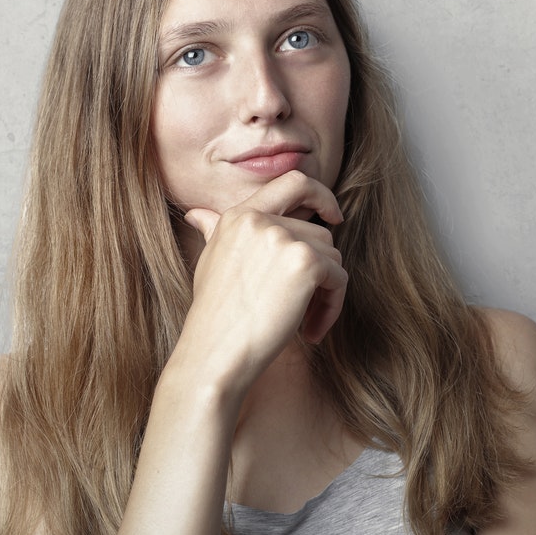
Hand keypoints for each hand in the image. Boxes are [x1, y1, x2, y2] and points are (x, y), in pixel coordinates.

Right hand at [178, 171, 346, 389]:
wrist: (214, 353)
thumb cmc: (213, 317)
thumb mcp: (210, 263)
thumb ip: (214, 231)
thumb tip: (197, 214)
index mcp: (239, 215)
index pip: (292, 181)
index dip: (320, 194)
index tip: (333, 216)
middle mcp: (260, 219)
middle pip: (320, 232)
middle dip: (320, 270)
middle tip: (306, 305)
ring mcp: (284, 238)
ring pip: (332, 257)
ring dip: (326, 293)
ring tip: (303, 322)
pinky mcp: (306, 262)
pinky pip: (339, 279)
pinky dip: (332, 307)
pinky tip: (310, 331)